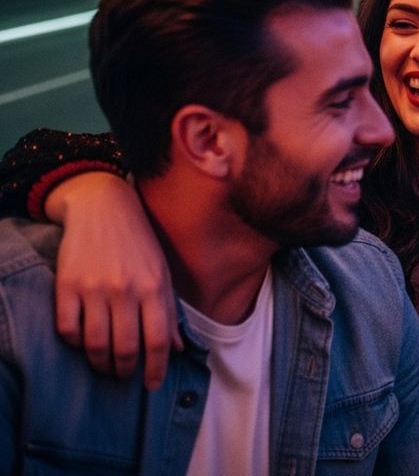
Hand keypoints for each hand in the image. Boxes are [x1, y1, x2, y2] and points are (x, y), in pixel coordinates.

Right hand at [45, 171, 181, 388]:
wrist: (104, 207)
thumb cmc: (139, 244)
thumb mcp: (163, 272)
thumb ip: (169, 311)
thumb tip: (176, 349)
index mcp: (155, 287)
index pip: (158, 340)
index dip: (155, 369)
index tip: (151, 385)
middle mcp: (126, 289)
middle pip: (125, 348)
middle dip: (125, 371)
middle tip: (124, 377)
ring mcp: (95, 287)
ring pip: (95, 344)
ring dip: (100, 364)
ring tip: (105, 367)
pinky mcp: (67, 285)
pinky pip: (68, 328)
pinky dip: (75, 343)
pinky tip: (83, 342)